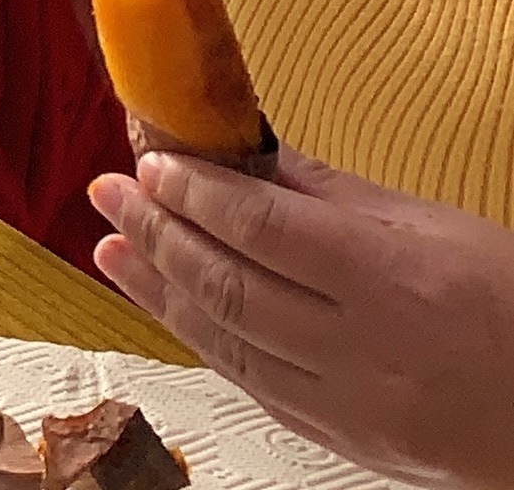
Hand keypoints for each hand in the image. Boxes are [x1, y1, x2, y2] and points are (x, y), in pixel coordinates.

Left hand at [91, 148, 513, 486]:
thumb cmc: (513, 307)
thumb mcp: (435, 228)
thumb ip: (330, 191)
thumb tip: (247, 146)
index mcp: (391, 280)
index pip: (262, 228)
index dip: (195, 193)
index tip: (152, 163)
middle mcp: (361, 348)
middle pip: (229, 284)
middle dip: (156, 233)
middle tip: (111, 193)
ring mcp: (346, 403)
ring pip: (225, 339)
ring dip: (157, 289)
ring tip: (111, 246)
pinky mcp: (337, 438)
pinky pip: (250, 383)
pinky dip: (200, 339)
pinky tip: (168, 305)